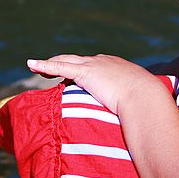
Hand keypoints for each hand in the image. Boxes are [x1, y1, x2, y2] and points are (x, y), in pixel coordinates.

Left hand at [27, 53, 155, 114]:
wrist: (145, 97)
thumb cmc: (146, 103)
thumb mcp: (138, 99)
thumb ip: (131, 103)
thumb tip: (136, 117)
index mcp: (114, 66)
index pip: (92, 65)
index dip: (80, 69)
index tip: (74, 75)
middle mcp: (102, 61)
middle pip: (75, 59)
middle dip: (62, 62)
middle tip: (49, 69)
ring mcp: (93, 65)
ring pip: (64, 60)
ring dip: (49, 64)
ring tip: (34, 66)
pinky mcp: (85, 72)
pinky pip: (59, 66)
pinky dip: (44, 65)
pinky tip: (32, 65)